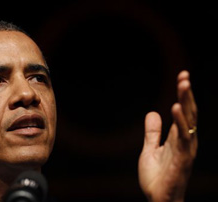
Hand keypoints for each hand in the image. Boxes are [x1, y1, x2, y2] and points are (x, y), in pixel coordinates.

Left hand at [138, 70, 197, 201]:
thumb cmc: (157, 177)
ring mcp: (185, 149)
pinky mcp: (183, 159)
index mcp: (177, 138)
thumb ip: (152, 132)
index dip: (182, 95)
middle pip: (188, 112)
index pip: (182, 111)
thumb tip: (153, 112)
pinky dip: (180, 122)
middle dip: (186, 94)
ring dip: (186, 102)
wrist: (157, 199)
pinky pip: (183, 137)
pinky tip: (176, 108)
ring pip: (188, 121)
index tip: (182, 76)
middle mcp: (185, 141)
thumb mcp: (149, 149)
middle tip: (184, 75)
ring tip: (183, 84)